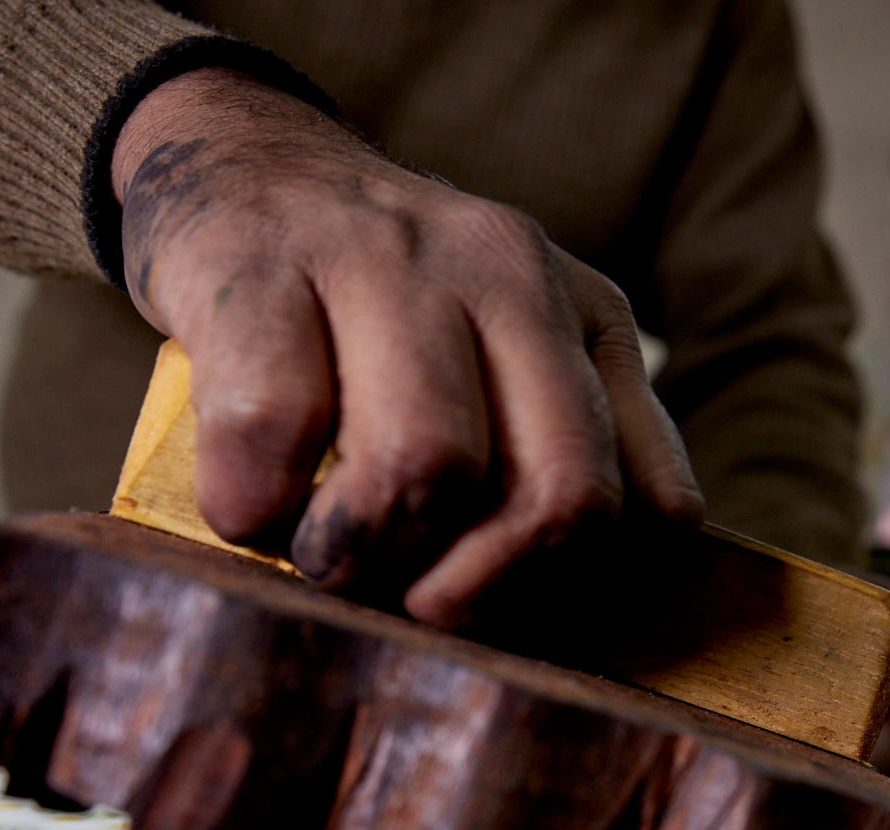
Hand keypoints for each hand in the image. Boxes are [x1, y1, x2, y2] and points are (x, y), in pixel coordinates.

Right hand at [112, 68, 701, 627]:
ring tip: (320, 550)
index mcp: (584, 319)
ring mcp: (384, 256)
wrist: (241, 163)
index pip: (648, 509)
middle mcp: (506, 273)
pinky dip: (255, 506)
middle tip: (401, 597)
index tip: (486, 606)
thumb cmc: (375, 313)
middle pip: (559, 495)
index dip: (567, 594)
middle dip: (475, 589)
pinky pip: (276, 426)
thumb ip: (567, 453)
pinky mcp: (258, 263)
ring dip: (362, 552)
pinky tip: (248, 507)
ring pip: (430, 462)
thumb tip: (585, 598)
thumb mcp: (511, 361)